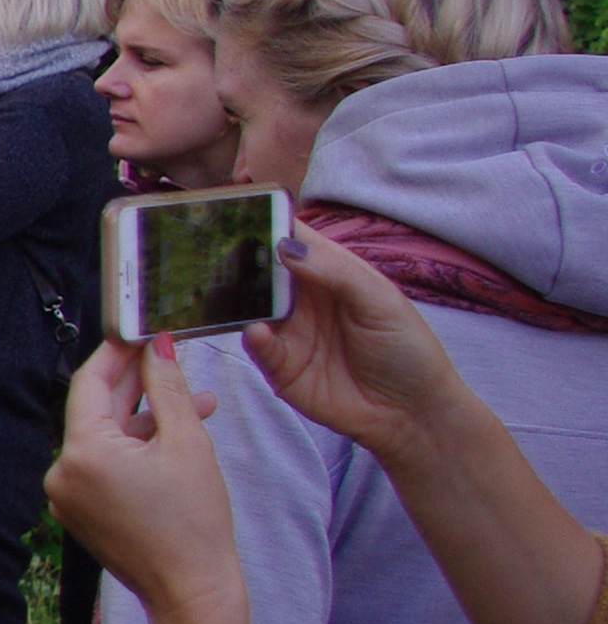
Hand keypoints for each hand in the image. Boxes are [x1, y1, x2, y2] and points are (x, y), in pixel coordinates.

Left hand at [45, 337, 238, 619]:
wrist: (192, 593)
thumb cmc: (194, 524)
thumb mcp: (187, 443)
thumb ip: (168, 389)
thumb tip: (157, 347)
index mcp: (81, 453)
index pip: (89, 383)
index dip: (117, 353)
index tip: (140, 332)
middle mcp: (62, 473)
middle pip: (97, 410)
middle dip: (136, 383)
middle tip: (168, 355)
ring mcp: (68, 495)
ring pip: (107, 437)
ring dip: (147, 417)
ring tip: (196, 401)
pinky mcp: (82, 511)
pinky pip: (107, 464)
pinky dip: (137, 448)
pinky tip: (177, 434)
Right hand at [242, 229, 464, 464]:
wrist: (411, 413)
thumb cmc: (406, 350)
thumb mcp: (380, 301)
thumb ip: (335, 272)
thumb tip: (284, 246)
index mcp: (330, 274)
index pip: (293, 240)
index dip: (268, 224)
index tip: (239, 210)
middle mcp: (303, 300)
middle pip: (261, 272)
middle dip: (238, 259)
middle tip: (211, 247)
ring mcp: (289, 332)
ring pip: (250, 307)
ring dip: (235, 297)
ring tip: (223, 287)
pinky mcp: (280, 367)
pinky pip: (258, 346)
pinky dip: (253, 337)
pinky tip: (258, 330)